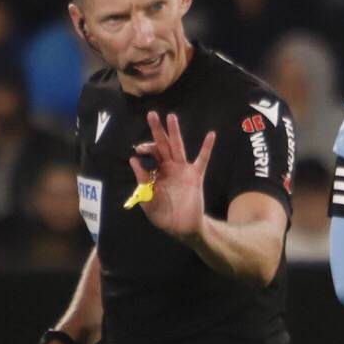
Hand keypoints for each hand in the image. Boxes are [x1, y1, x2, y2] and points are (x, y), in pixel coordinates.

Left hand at [129, 111, 211, 241]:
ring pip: (178, 147)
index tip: (138, 150)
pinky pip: (202, 160)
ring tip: (171, 117)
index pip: (151, 155)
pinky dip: (207, 148)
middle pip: (163, 145)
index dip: (145, 149)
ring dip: (175, 132)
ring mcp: (183, 171)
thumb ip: (141, 181)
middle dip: (157, 130)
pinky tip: (211, 135)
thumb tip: (133, 161)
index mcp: (157, 173)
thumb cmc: (163, 215)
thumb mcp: (148, 200)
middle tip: (151, 114)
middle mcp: (170, 168)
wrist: (181, 228)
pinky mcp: (195, 177)